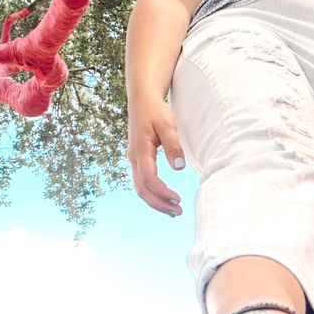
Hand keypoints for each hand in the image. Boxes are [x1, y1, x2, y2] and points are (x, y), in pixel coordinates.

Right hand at [128, 97, 185, 215]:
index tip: (178, 199)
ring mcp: (134, 161)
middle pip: (142, 189)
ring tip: (174, 211)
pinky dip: (152, 195)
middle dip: (159, 203)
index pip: (148, 178)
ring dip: (156, 202)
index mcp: (140, 151)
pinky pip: (142, 183)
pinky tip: (165, 200)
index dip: (162, 192)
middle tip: (178, 212)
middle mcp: (134, 159)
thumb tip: (179, 168)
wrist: (142, 101)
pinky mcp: (138, 161)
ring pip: (141, 188)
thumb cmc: (156, 111)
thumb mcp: (168, 125)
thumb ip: (173, 146)